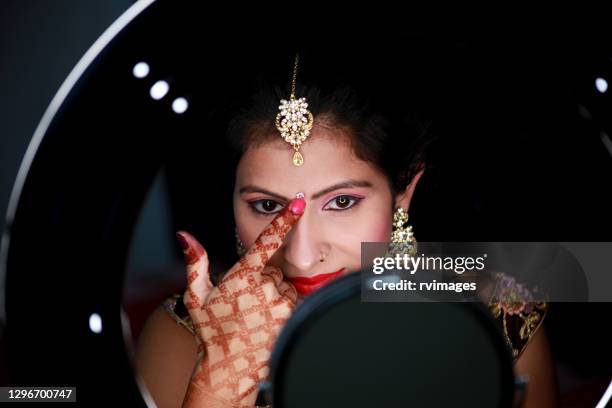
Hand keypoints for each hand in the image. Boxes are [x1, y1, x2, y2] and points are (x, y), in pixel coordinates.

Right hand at [177, 197, 305, 407]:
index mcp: (242, 276)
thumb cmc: (211, 329)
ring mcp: (281, 302)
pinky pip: (293, 299)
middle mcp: (265, 286)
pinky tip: (268, 320)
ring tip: (256, 313)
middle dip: (262, 279)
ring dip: (274, 294)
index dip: (284, 219)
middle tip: (246, 301)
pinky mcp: (293, 315)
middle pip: (272, 269)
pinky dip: (283, 306)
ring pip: (283, 285)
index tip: (298, 202)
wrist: (230, 366)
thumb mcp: (196, 296)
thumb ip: (195, 262)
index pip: (267, 241)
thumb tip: (185, 236)